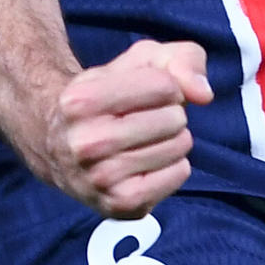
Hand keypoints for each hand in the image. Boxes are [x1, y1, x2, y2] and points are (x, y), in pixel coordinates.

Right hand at [40, 38, 212, 218]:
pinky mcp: (120, 206)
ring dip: (174, 138)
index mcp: (80, 101)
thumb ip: (181, 59)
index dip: (167, 85)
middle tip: (146, 118)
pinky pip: (178, 175)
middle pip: (174, 118)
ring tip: (149, 138)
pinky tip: (152, 161)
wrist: (60, 145)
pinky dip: (175, 165)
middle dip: (170, 113)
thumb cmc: (109, 94)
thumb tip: (203, 94)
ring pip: (178, 147)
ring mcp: (101, 179)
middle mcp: (86, 143)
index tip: (147, 92)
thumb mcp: (137, 60)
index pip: (164, 85)